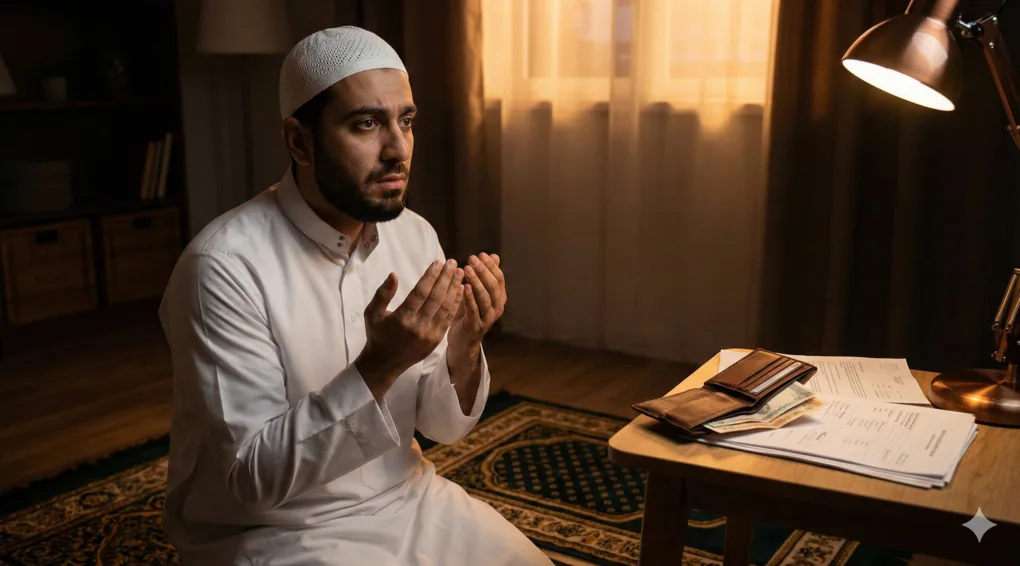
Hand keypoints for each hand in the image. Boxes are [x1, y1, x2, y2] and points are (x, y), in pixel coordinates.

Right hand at [356, 259, 464, 399]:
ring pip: (445, 307)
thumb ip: (382, 294)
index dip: (431, 276)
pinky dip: (456, 303)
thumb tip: (393, 274)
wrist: (384, 364)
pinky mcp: (437, 339)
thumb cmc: (377, 334)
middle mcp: (418, 326)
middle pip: (436, 297)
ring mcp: (430, 334)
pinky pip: (449, 318)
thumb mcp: (372, 313)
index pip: (420, 293)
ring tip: (459, 272)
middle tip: (452, 262)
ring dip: (454, 288)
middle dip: (446, 278)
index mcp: (402, 318)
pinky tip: (460, 290)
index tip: (438, 262)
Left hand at [449, 253, 505, 352]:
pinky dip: (469, 297)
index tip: (480, 254)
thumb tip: (494, 256)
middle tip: (471, 259)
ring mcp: (488, 318)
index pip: (499, 278)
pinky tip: (463, 286)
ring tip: (466, 269)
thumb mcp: (477, 292)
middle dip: (482, 270)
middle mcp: (497, 307)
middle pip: (493, 286)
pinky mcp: (476, 325)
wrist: (462, 339)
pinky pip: (474, 309)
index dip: (490, 266)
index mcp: (499, 298)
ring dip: (476, 281)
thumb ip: (486, 275)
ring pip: (485, 297)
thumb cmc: (469, 312)